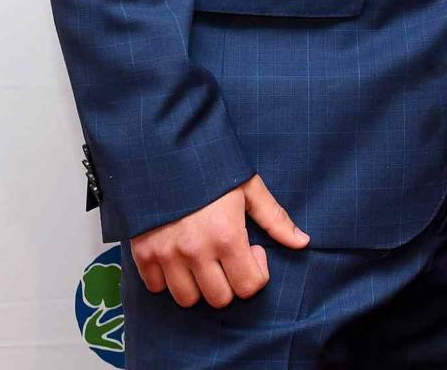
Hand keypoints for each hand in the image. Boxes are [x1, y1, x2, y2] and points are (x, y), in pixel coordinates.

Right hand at [130, 174, 308, 308]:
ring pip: (188, 299)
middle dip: (230, 281)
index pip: (249, 286)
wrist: (165, 147)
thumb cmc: (211, 164)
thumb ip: (275, 218)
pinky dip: (168, 278)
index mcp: (226, 235)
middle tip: (227, 254)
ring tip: (203, 257)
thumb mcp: (248, 186)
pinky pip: (157, 287)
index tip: (252, 249)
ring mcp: (167, 254)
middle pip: (220, 299)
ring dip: (199, 285)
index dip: (256, 271)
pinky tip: (177, 255)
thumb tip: (303, 242)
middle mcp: (196, 251)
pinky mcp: (143, 253)